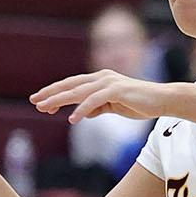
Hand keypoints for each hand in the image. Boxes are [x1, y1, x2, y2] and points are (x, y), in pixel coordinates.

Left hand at [30, 70, 167, 123]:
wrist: (162, 100)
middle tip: (33, 101)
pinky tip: (72, 119)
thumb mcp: (114, 107)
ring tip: (45, 109)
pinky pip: (94, 101)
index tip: (39, 100)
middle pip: (70, 85)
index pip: (72, 85)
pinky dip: (82, 109)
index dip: (55, 92)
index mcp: (100, 80)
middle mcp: (102, 77)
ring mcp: (109, 82)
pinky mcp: (117, 90)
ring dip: (60, 100)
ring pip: (78, 92)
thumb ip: (98, 108)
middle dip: (51, 93)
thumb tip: (83, 114)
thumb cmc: (139, 103)